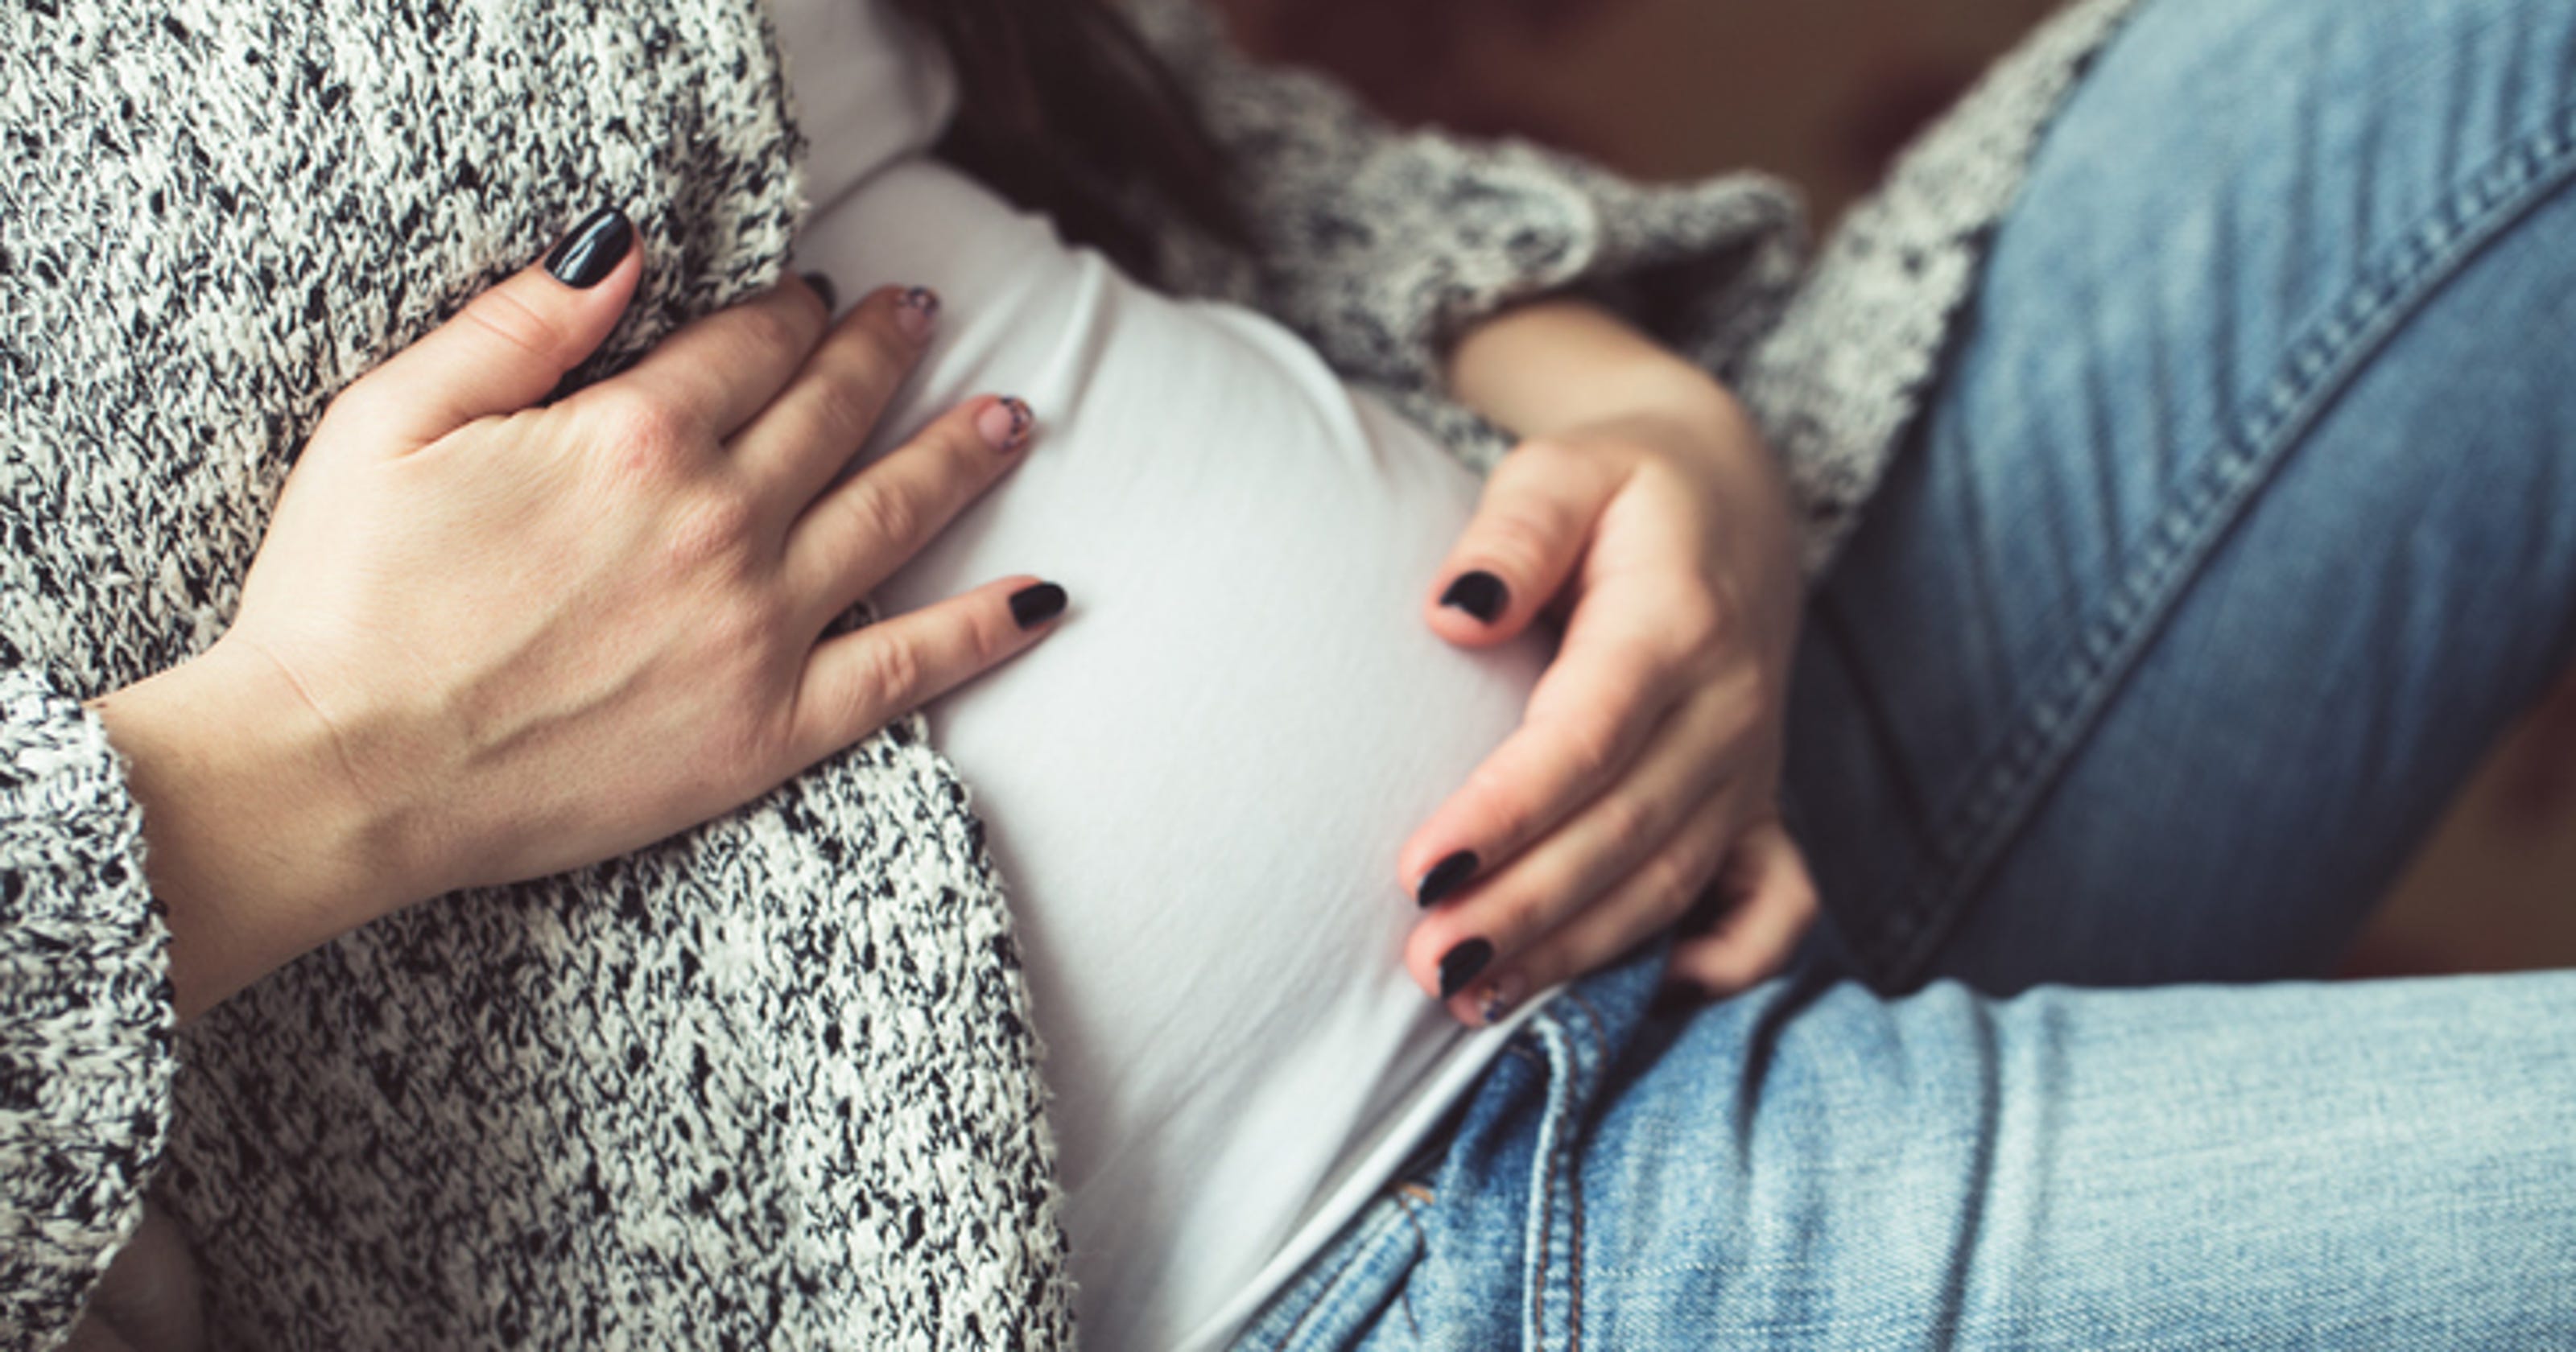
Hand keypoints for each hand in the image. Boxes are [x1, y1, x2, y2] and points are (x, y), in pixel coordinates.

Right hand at [92, 209, 1058, 1016]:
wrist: (343, 772)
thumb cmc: (346, 595)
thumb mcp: (395, 419)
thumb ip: (522, 325)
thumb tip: (622, 247)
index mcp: (634, 437)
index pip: (749, 346)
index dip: (786, 312)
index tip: (809, 297)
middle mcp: (719, 521)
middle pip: (832, 411)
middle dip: (880, 353)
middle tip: (919, 316)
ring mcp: (758, 626)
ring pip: (891, 514)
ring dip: (959, 456)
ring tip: (1011, 417)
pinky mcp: (771, 727)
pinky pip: (907, 668)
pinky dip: (986, 629)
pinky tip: (1046, 597)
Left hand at [1397, 393, 1818, 1022]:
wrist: (1732, 497)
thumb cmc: (1619, 488)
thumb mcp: (1563, 468)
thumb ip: (1514, 532)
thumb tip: (1452, 613)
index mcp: (1676, 622)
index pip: (1587, 737)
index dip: (1506, 813)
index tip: (1418, 872)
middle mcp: (1729, 707)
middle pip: (1626, 831)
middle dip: (1526, 910)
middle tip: (1426, 964)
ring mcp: (1753, 767)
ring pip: (1673, 882)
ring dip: (1578, 951)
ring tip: (1470, 997)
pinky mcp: (1762, 805)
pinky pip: (1772, 906)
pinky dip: (1726, 965)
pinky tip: (1647, 999)